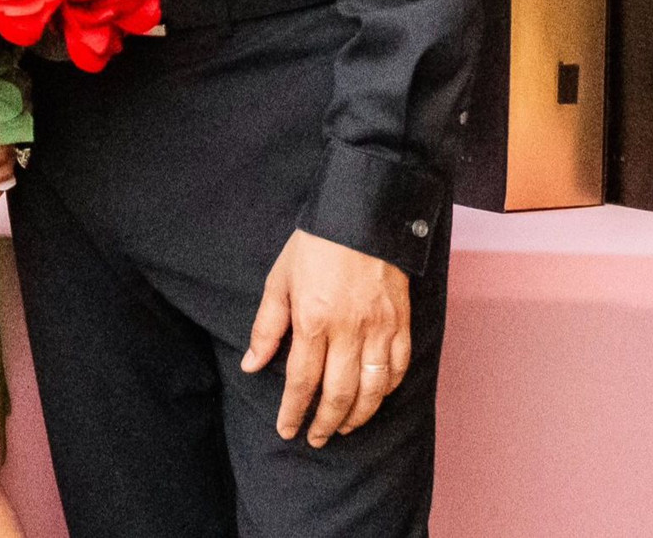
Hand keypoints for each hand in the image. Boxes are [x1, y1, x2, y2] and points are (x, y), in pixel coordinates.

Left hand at [242, 228, 410, 447]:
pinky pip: (397, 368)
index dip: (293, 410)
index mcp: (313, 318)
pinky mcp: (400, 322)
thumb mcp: (280, 279)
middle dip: (325, 423)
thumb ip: (267, 326)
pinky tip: (374, 398)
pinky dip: (386, 390)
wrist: (361, 214)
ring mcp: (378, 327)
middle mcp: (348, 329)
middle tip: (316, 438)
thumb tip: (252, 366)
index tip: (287, 430)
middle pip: (338, 393)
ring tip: (344, 427)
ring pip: (371, 390)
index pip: (302, 380)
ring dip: (357, 416)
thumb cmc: (315, 245)